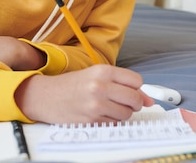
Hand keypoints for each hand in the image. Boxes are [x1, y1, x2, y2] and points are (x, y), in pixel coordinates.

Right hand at [16, 64, 153, 123]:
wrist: (45, 96)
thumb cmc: (71, 85)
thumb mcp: (96, 76)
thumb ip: (122, 84)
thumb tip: (149, 99)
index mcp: (102, 71)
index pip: (136, 81)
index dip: (137, 88)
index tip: (132, 91)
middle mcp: (100, 86)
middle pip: (135, 99)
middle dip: (134, 103)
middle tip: (125, 102)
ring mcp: (95, 104)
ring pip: (126, 114)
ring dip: (122, 113)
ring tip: (109, 107)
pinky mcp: (91, 120)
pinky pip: (114, 123)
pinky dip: (111, 121)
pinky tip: (100, 114)